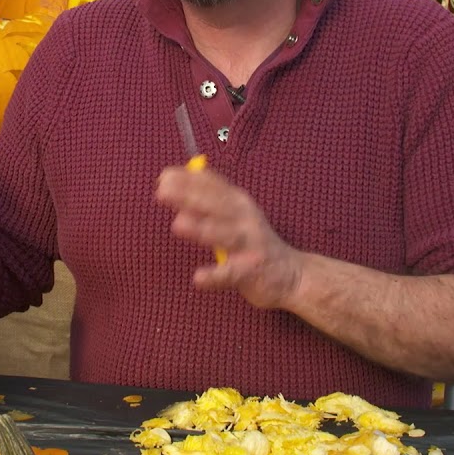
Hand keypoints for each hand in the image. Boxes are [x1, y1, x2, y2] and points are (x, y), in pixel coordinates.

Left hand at [155, 165, 302, 308]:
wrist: (291, 274)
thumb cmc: (252, 241)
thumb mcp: (235, 214)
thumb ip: (209, 197)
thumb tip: (172, 182)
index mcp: (238, 202)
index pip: (213, 184)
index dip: (189, 179)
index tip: (164, 176)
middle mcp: (245, 218)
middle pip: (216, 204)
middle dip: (190, 196)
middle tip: (162, 191)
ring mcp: (249, 244)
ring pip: (224, 234)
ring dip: (202, 229)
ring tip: (178, 224)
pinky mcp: (251, 271)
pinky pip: (231, 273)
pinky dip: (215, 276)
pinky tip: (199, 278)